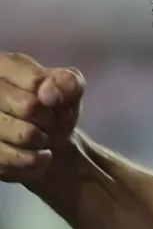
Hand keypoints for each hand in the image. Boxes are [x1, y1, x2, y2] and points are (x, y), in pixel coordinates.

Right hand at [0, 53, 84, 182]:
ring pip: (22, 135)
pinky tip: (37, 156)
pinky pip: (10, 161)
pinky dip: (33, 162)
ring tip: (41, 138)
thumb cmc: (54, 108)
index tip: (54, 103)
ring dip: (42, 141)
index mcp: (3, 66)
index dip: (53, 97)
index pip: (34, 82)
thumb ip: (68, 82)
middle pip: (28, 107)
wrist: (46, 141)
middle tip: (49, 123)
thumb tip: (47, 94)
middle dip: (49, 119)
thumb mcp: (70, 89)